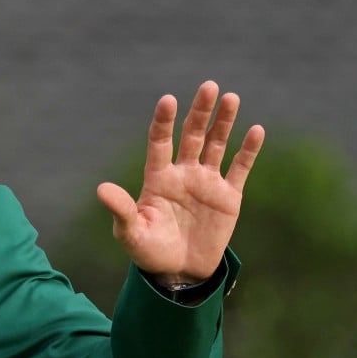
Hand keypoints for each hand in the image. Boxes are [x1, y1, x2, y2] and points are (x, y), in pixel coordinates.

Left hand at [96, 81, 264, 283]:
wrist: (178, 271)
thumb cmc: (148, 250)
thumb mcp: (131, 232)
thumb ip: (121, 210)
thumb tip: (101, 189)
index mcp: (157, 177)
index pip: (160, 141)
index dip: (164, 121)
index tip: (168, 100)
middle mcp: (182, 173)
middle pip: (191, 135)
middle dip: (199, 112)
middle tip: (208, 86)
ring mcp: (206, 182)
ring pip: (216, 144)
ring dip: (224, 122)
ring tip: (231, 97)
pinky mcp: (228, 197)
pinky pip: (239, 168)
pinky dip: (248, 150)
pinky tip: (255, 130)